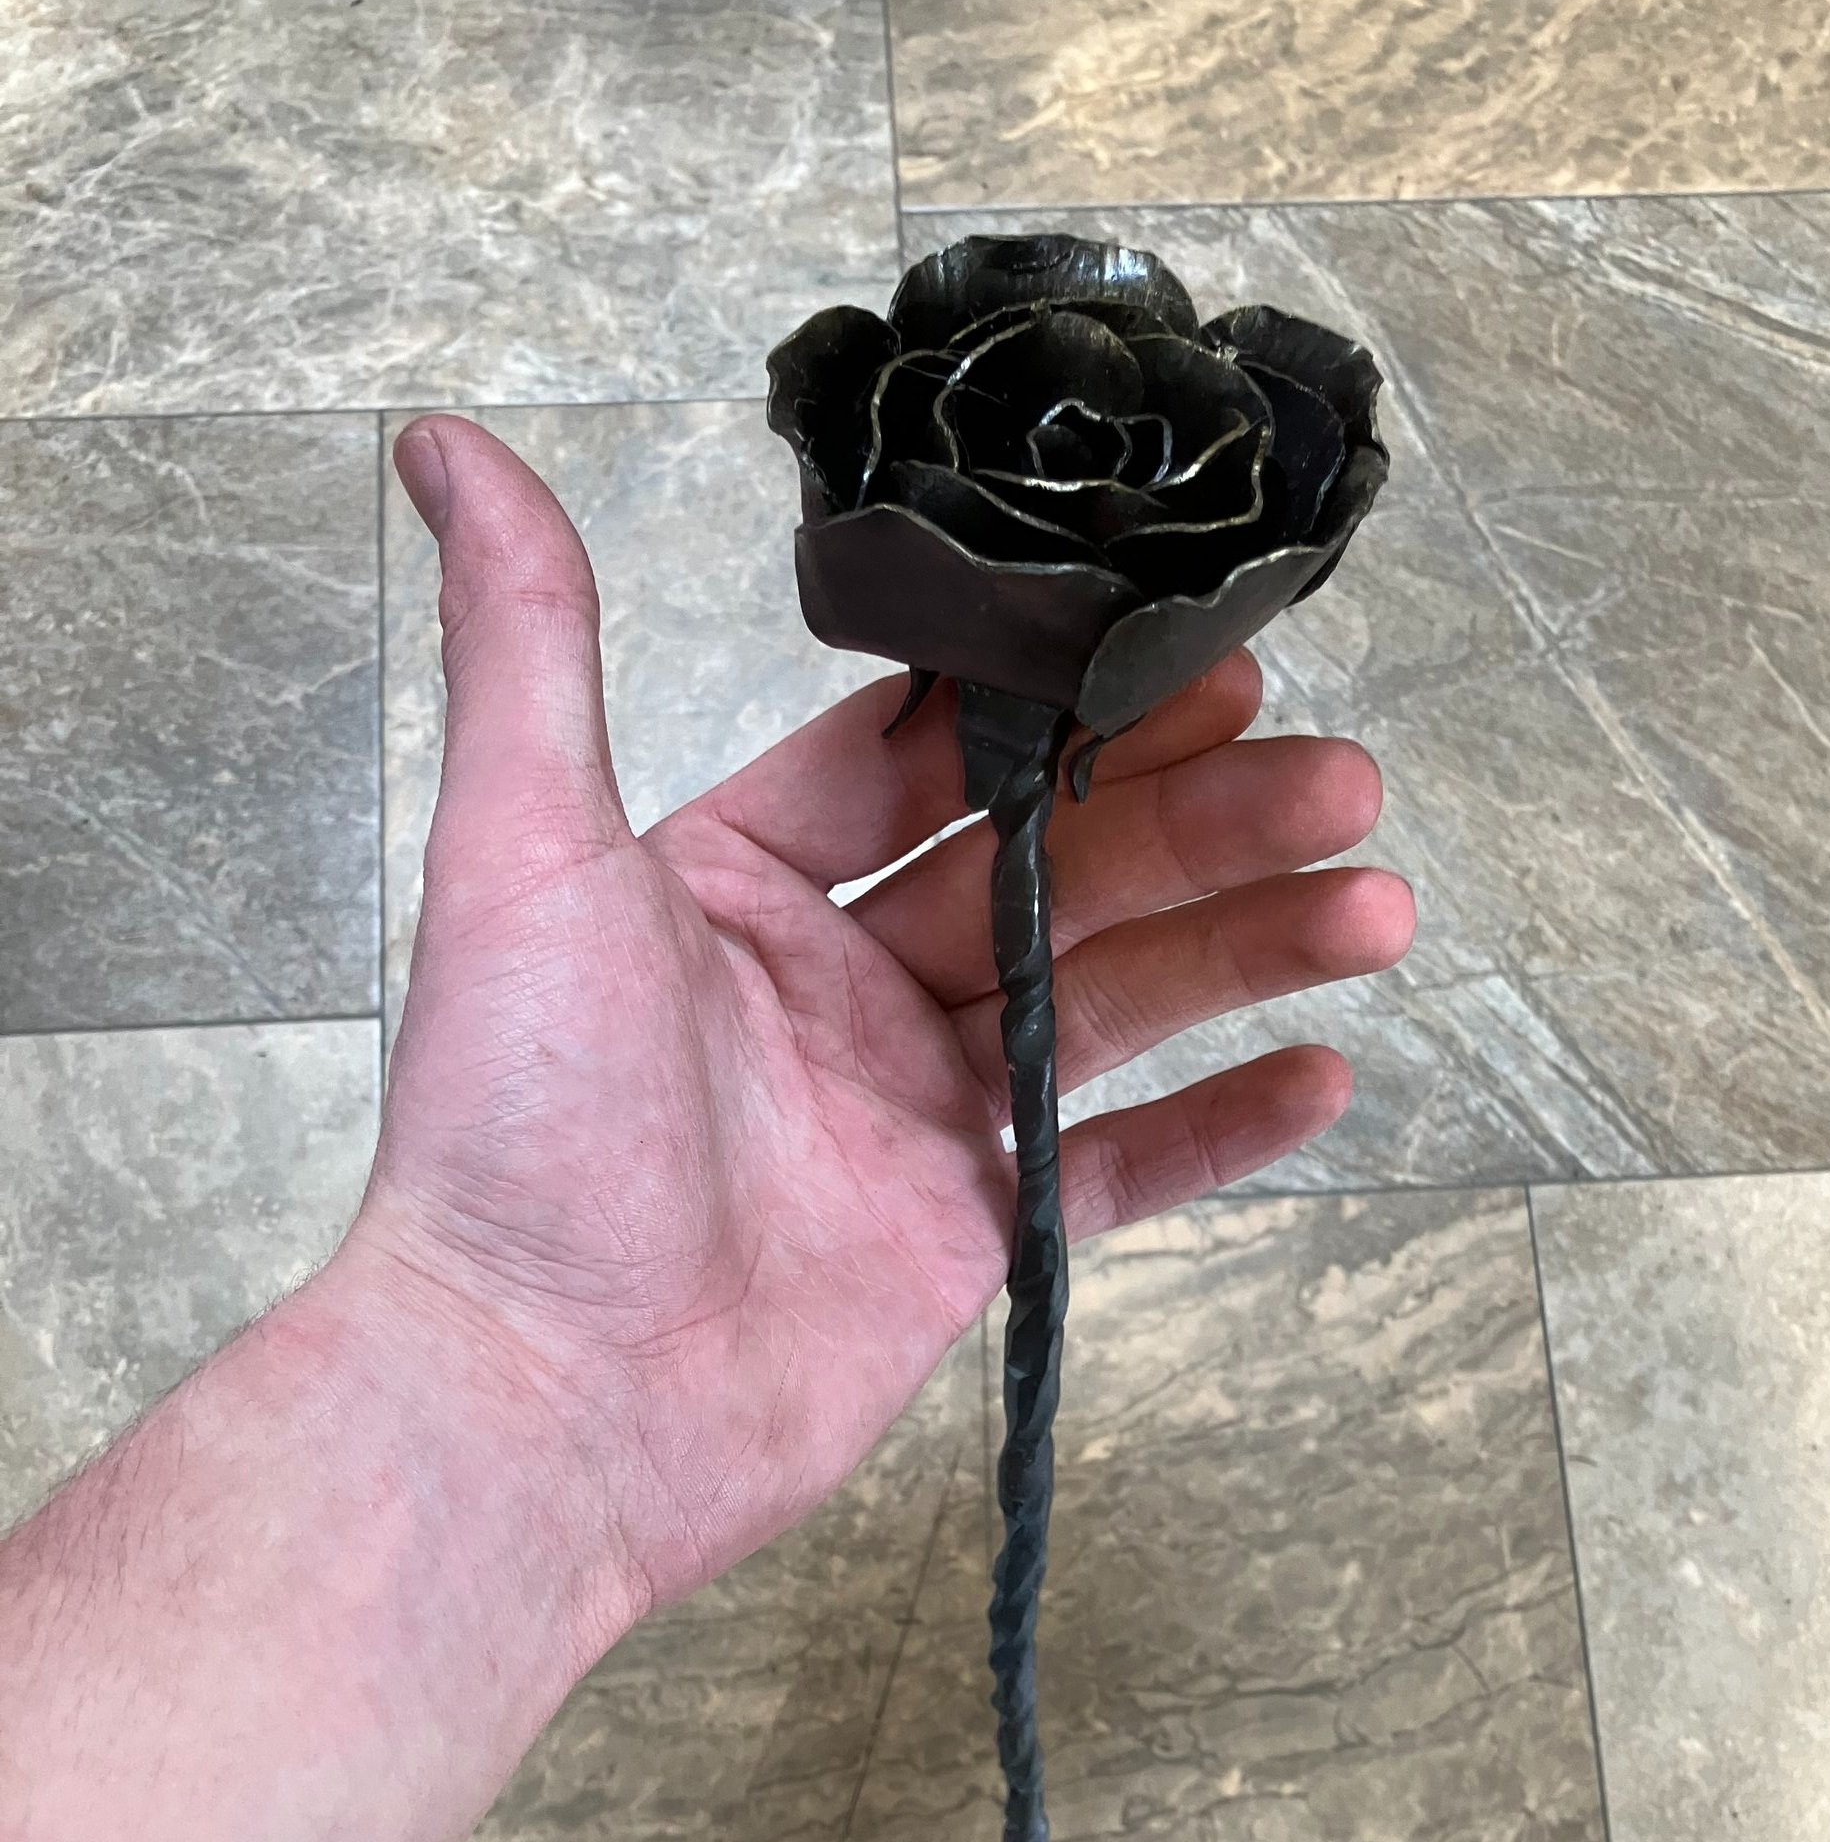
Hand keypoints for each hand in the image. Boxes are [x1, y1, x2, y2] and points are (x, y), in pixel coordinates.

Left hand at [354, 416, 1414, 1635]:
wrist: (542, 1399)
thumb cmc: (516, 1123)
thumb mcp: (522, 854)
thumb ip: (526, 648)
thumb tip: (439, 442)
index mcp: (744, 882)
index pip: (929, 757)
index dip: (1061, 705)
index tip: (1192, 652)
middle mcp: (840, 986)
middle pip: (1053, 870)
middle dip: (1199, 820)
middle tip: (1340, 775)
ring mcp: (912, 1115)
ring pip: (1107, 1005)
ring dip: (1244, 949)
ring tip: (1378, 903)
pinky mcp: (966, 1238)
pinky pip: (1114, 1173)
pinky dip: (1216, 1130)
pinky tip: (1322, 1071)